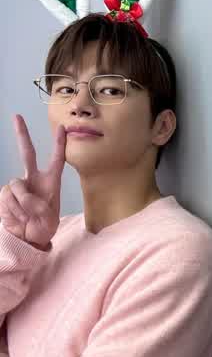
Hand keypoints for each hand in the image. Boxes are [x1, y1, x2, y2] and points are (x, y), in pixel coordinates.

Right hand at [0, 115, 65, 248]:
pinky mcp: (6, 193)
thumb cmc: (43, 228)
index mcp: (51, 182)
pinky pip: (8, 196)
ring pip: (17, 185)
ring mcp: (18, 185)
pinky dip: (14, 208)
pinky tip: (18, 216)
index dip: (59, 144)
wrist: (28, 239)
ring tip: (29, 216)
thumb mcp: (49, 219)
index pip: (56, 160)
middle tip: (17, 117)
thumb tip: (25, 195)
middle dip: (22, 134)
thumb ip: (39, 205)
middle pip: (27, 153)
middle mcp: (33, 180)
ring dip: (23, 203)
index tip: (62, 128)